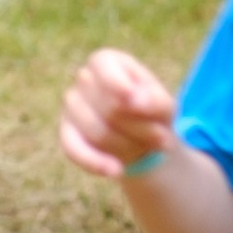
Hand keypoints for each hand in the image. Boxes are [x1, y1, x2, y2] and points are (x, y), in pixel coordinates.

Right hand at [59, 45, 176, 182]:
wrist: (143, 139)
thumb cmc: (152, 114)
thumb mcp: (165, 105)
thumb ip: (154, 100)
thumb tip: (132, 100)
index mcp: (107, 62)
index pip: (102, 65)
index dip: (115, 83)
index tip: (130, 97)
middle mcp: (84, 79)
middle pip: (109, 108)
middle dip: (140, 127)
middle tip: (163, 138)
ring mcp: (72, 107)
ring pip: (98, 132)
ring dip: (130, 146)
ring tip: (148, 148)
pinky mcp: (67, 134)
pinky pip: (73, 149)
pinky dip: (95, 162)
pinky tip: (115, 170)